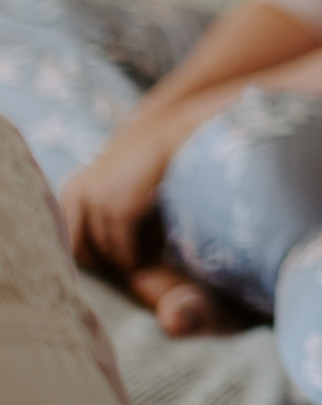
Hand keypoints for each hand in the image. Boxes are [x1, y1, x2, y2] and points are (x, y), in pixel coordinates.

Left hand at [60, 120, 177, 272]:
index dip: (91, 257)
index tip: (113, 264)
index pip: (70, 240)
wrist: (168, 136)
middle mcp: (77, 196)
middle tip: (127, 268)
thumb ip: (99, 210)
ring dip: (124, 261)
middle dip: (103, 264)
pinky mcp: (119, 209)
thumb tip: (103, 253)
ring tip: (144, 260)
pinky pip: (123, 247)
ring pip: (104, 251)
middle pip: (80, 250)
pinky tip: (151, 255)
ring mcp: (97, 202)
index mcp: (71, 192)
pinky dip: (136, 257)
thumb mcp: (112, 182)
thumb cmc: (144, 162)